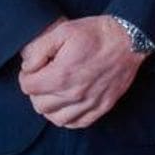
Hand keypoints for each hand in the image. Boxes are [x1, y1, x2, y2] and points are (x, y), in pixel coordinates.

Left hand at [18, 16, 145, 128]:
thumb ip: (39, 48)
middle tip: (44, 78)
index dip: (27, 76)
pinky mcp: (102, 107)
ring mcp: (89, 103)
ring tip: (55, 91)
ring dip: (51, 106)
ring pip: (56, 119)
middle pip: (39, 105)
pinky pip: (77, 123)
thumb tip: (27, 66)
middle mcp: (74, 94)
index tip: (34, 68)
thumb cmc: (96, 33)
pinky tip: (68, 104)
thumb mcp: (63, 30)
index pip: (28, 87)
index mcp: (61, 75)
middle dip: (37, 92)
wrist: (128, 39)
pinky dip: (68, 117)